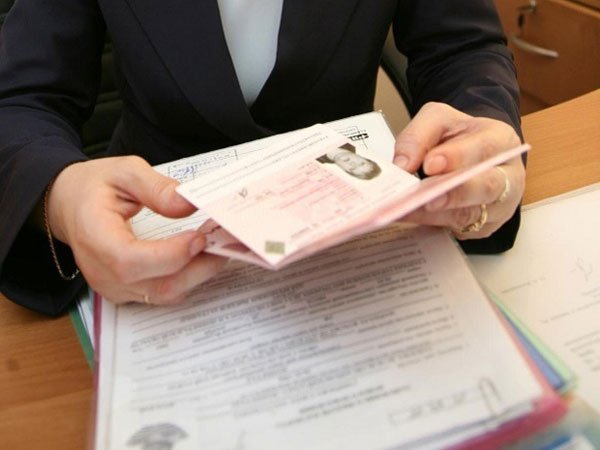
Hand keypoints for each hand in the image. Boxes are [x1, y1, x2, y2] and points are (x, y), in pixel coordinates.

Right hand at [47, 156, 225, 304]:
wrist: (70, 206)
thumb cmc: (94, 188)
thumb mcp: (124, 171)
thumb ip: (157, 187)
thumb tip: (189, 204)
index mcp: (94, 237)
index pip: (130, 261)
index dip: (170, 255)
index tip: (199, 236)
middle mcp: (102, 272)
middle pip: (156, 286)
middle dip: (198, 265)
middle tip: (222, 238)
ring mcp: (114, 288)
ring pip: (165, 294)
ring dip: (198, 273)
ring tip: (217, 245)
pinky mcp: (127, 293)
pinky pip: (164, 293)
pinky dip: (188, 278)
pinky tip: (201, 256)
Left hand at [394, 102, 524, 238]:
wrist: (470, 157)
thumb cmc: (458, 138)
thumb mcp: (438, 121)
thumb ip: (419, 135)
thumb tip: (403, 164)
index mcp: (501, 141)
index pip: (484, 148)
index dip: (457, 157)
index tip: (430, 163)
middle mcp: (507, 176)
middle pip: (486, 188)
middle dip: (454, 194)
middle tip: (426, 198)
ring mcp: (498, 206)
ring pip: (469, 215)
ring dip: (434, 215)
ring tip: (405, 210)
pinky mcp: (483, 228)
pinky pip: (457, 230)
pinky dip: (430, 224)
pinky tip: (408, 217)